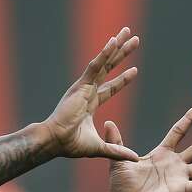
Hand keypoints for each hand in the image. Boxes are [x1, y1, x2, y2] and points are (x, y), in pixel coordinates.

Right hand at [44, 27, 140, 160]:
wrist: (55, 141)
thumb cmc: (70, 145)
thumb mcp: (100, 148)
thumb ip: (118, 151)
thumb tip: (136, 159)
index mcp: (89, 104)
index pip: (110, 88)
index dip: (122, 80)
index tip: (135, 70)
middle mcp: (86, 91)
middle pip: (108, 68)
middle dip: (121, 54)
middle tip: (133, 39)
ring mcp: (83, 87)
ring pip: (103, 62)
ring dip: (116, 47)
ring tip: (127, 33)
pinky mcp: (80, 85)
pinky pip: (94, 66)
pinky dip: (104, 53)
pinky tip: (113, 42)